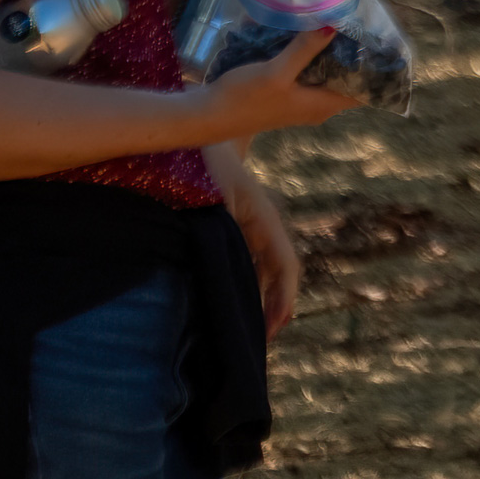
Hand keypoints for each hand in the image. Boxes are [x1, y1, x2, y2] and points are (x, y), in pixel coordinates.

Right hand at [202, 29, 363, 137]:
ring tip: (333, 19)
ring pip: (322, 73)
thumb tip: (334, 26)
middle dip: (351, 53)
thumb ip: (305, 50)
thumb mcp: (277, 72)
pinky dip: (306, 54)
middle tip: (357, 20)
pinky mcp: (281, 92)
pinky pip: (303, 71)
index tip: (382, 41)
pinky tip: (301, 32)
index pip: (362, 90)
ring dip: (326, 51)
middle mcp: (315, 105)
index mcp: (321, 105)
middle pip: (344, 78)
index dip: (375, 70)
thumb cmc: (245, 98)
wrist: (207, 115)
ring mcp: (298, 100)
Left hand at [217, 159, 303, 333]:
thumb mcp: (211, 203)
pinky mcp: (232, 228)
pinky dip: (241, 285)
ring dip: (255, 299)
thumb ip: (223, 239)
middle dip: (270, 309)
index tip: (270, 330)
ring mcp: (249, 226)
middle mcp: (264, 225)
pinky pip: (245, 262)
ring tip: (242, 330)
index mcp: (266, 219)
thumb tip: (226, 281)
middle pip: (276, 275)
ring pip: (260, 271)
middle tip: (255, 342)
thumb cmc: (200, 165)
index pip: (286, 267)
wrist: (194, 137)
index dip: (282, 301)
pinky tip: (225, 301)